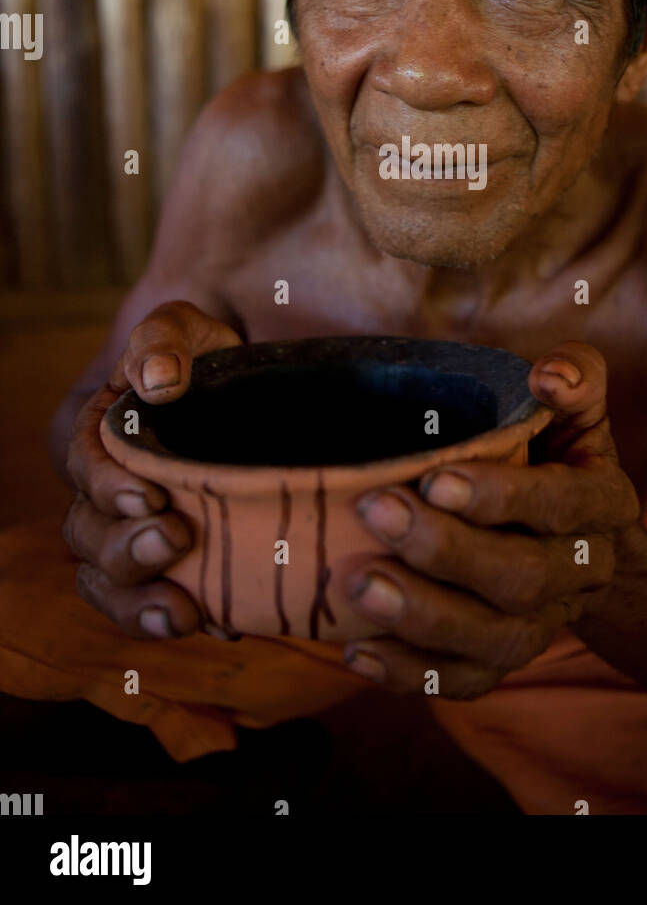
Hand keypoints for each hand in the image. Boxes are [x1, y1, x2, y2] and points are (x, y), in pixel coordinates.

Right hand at [62, 302, 242, 639]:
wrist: (254, 388)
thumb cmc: (206, 355)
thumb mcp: (185, 330)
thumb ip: (163, 340)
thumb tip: (157, 379)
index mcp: (99, 437)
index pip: (84, 469)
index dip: (108, 487)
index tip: (149, 496)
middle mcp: (110, 493)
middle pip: (90, 538)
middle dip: (125, 551)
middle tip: (173, 542)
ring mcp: (142, 533)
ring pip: (114, 584)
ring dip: (141, 606)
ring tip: (186, 617)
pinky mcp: (183, 564)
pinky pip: (165, 603)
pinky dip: (189, 617)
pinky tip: (226, 626)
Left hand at [343, 340, 639, 696]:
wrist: (574, 534)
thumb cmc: (555, 451)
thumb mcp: (575, 409)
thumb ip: (575, 378)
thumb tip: (548, 375)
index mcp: (603, 504)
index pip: (560, 504)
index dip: (501, 497)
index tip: (435, 477)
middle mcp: (583, 572)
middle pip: (523, 578)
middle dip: (446, 551)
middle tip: (377, 511)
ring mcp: (546, 625)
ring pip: (496, 640)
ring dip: (424, 617)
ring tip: (359, 585)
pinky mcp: (506, 660)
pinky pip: (465, 682)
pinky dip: (411, 673)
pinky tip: (358, 651)